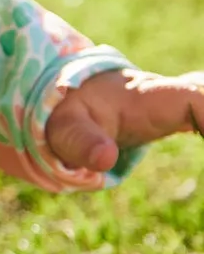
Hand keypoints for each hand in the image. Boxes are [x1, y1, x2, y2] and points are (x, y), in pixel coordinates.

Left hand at [45, 68, 203, 173]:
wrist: (74, 96)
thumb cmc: (69, 112)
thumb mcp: (63, 129)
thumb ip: (80, 143)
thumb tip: (105, 158)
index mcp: (151, 96)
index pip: (196, 97)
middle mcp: (178, 94)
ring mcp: (189, 100)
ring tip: (201, 160)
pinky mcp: (194, 111)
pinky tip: (202, 138)